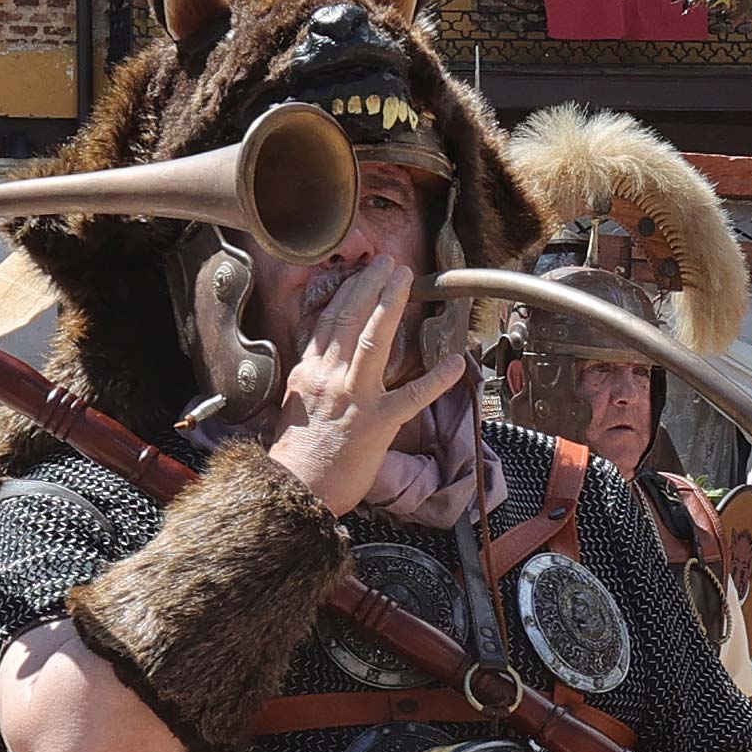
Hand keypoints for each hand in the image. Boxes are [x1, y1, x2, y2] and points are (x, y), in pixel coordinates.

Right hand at [264, 260, 466, 518]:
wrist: (295, 490)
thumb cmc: (295, 454)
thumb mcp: (294, 405)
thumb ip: (311, 377)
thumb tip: (323, 357)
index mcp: (309, 372)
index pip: (329, 321)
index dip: (348, 292)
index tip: (362, 272)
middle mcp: (330, 377)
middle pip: (350, 319)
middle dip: (370, 285)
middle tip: (389, 262)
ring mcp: (355, 398)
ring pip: (374, 341)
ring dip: (390, 306)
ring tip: (405, 279)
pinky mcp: (378, 424)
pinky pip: (412, 396)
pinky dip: (437, 379)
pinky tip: (456, 362)